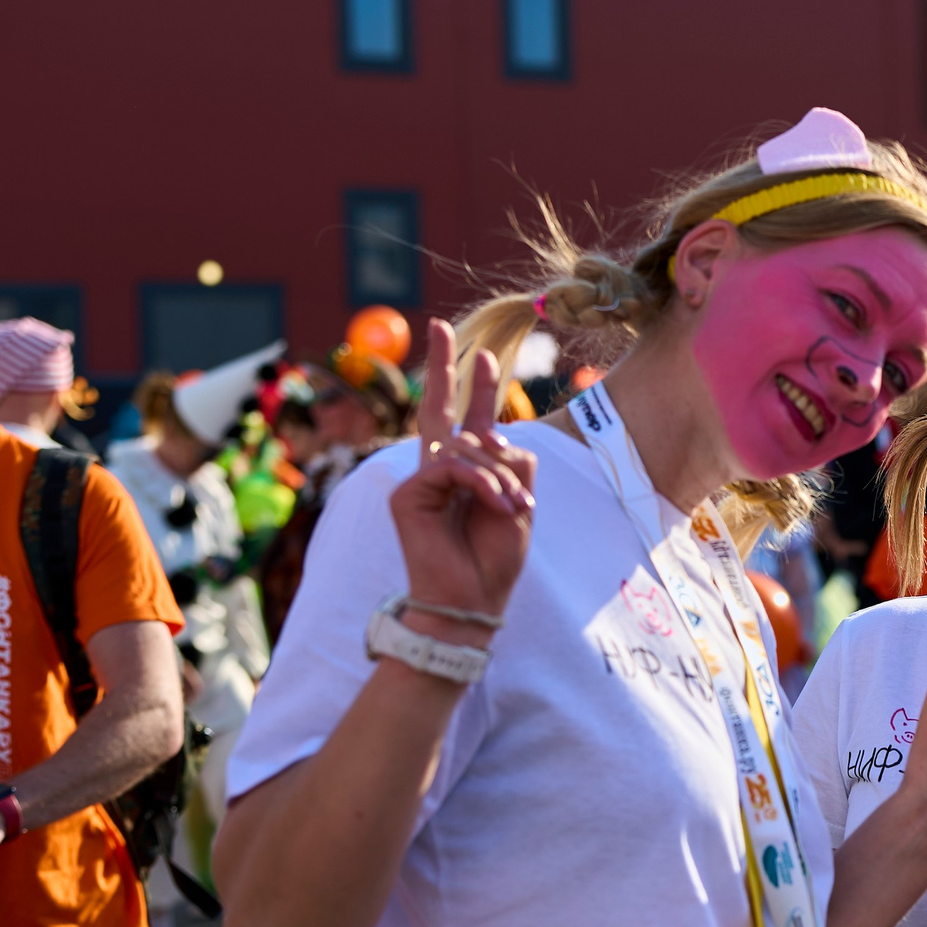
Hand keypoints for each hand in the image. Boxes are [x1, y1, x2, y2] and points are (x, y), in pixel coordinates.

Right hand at [390, 320, 536, 643]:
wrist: (473, 601)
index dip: (474, 386)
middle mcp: (440, 471)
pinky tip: (494, 507)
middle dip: (445, 366)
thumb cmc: (495, 559)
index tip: (482, 353)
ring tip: (511, 510)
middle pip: (440, 409)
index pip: (469, 421)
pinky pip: (452, 467)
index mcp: (469, 473)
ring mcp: (419, 480)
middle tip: (440, 325)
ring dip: (499, 478)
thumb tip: (489, 437)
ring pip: (469, 447)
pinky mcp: (406, 493)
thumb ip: (512, 462)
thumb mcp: (520, 503)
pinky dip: (481, 484)